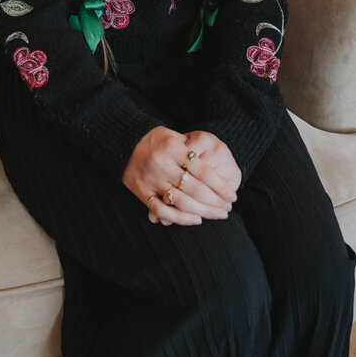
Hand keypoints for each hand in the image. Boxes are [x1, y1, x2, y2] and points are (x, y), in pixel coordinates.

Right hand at [122, 127, 238, 226]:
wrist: (123, 143)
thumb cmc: (156, 140)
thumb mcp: (175, 137)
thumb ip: (193, 152)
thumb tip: (218, 174)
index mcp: (173, 148)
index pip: (203, 171)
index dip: (220, 185)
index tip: (232, 195)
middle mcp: (162, 164)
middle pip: (195, 189)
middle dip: (215, 201)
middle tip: (228, 208)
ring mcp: (151, 180)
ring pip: (182, 202)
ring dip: (203, 212)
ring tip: (218, 215)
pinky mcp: (142, 192)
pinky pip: (163, 210)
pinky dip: (180, 218)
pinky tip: (195, 220)